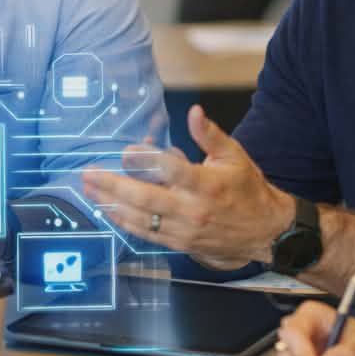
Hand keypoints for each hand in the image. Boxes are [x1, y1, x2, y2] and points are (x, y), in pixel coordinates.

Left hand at [81, 105, 292, 268]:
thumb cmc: (247, 190)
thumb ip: (210, 135)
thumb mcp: (234, 156)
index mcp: (207, 184)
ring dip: (111, 204)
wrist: (265, 232)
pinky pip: (146, 234)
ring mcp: (184, 230)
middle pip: (146, 198)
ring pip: (141, 218)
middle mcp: (192, 209)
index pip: (171, 170)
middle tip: (89, 174)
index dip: (146, 160)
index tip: (127, 151)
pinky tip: (107, 210)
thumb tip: (194, 112)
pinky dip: (124, 222)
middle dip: (113, 186)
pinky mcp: (179, 243)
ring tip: (89, 190)